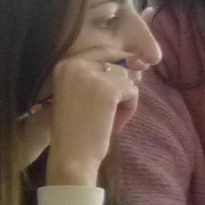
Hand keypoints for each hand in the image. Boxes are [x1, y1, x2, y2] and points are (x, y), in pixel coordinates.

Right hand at [44, 49, 138, 185]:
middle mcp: (74, 64)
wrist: (72, 154)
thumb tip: (140, 61)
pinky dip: (130, 108)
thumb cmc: (77, 127)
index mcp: (64, 64)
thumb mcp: (82, 92)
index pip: (102, 51)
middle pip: (117, 63)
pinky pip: (132, 91)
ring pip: (127, 77)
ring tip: (113, 117)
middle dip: (124, 82)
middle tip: (118, 105)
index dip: (120, 62)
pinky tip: (116, 122)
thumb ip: (101, 74)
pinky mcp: (107, 89)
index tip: (129, 77)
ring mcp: (91, 75)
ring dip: (127, 98)